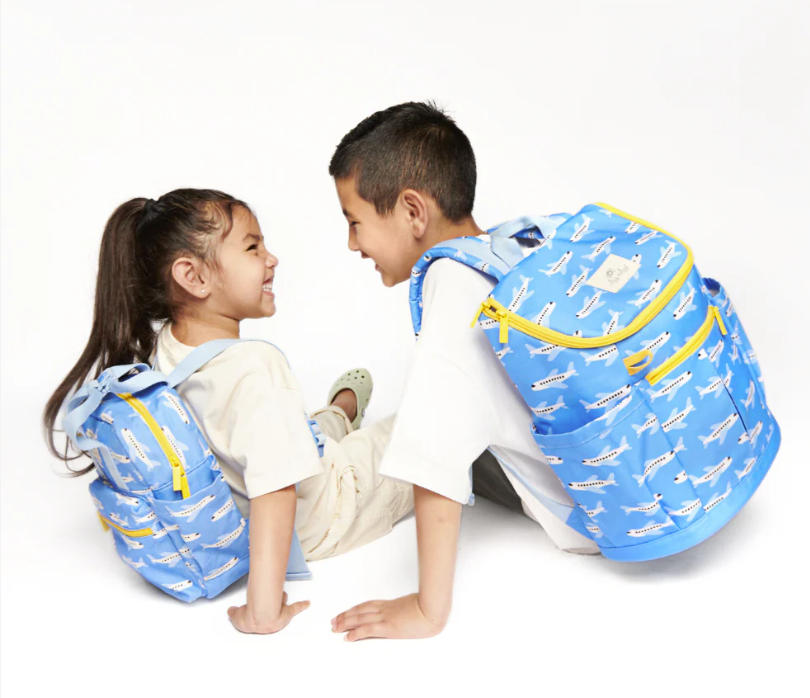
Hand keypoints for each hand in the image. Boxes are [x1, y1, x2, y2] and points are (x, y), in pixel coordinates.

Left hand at [227, 592, 309, 633]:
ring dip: (278, 599)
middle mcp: (272, 623)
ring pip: (280, 603)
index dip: (255, 614)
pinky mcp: (288, 611)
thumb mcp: (236, 615)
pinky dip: (301, 605)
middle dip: (269, 605)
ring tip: (274, 595)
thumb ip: (233, 612)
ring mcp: (280, 615)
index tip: (256, 614)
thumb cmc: (249, 618)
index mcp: (260, 625)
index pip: (259, 618)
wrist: (261, 616)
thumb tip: (230, 610)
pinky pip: (296, 608)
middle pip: (272, 610)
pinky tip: (307, 603)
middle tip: (266, 602)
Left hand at [331, 593, 445, 640]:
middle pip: (359, 611)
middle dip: (345, 616)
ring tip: (335, 627)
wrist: (432, 609)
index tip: (346, 612)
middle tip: (334, 620)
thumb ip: (405, 607)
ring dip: (345, 623)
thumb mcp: (414, 605)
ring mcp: (385, 617)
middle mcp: (384, 609)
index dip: (355, 609)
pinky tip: (347, 637)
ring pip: (359, 618)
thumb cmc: (428, 607)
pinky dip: (355, 633)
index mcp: (390, 604)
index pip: (367, 605)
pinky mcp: (387, 627)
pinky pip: (367, 629)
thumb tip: (404, 610)